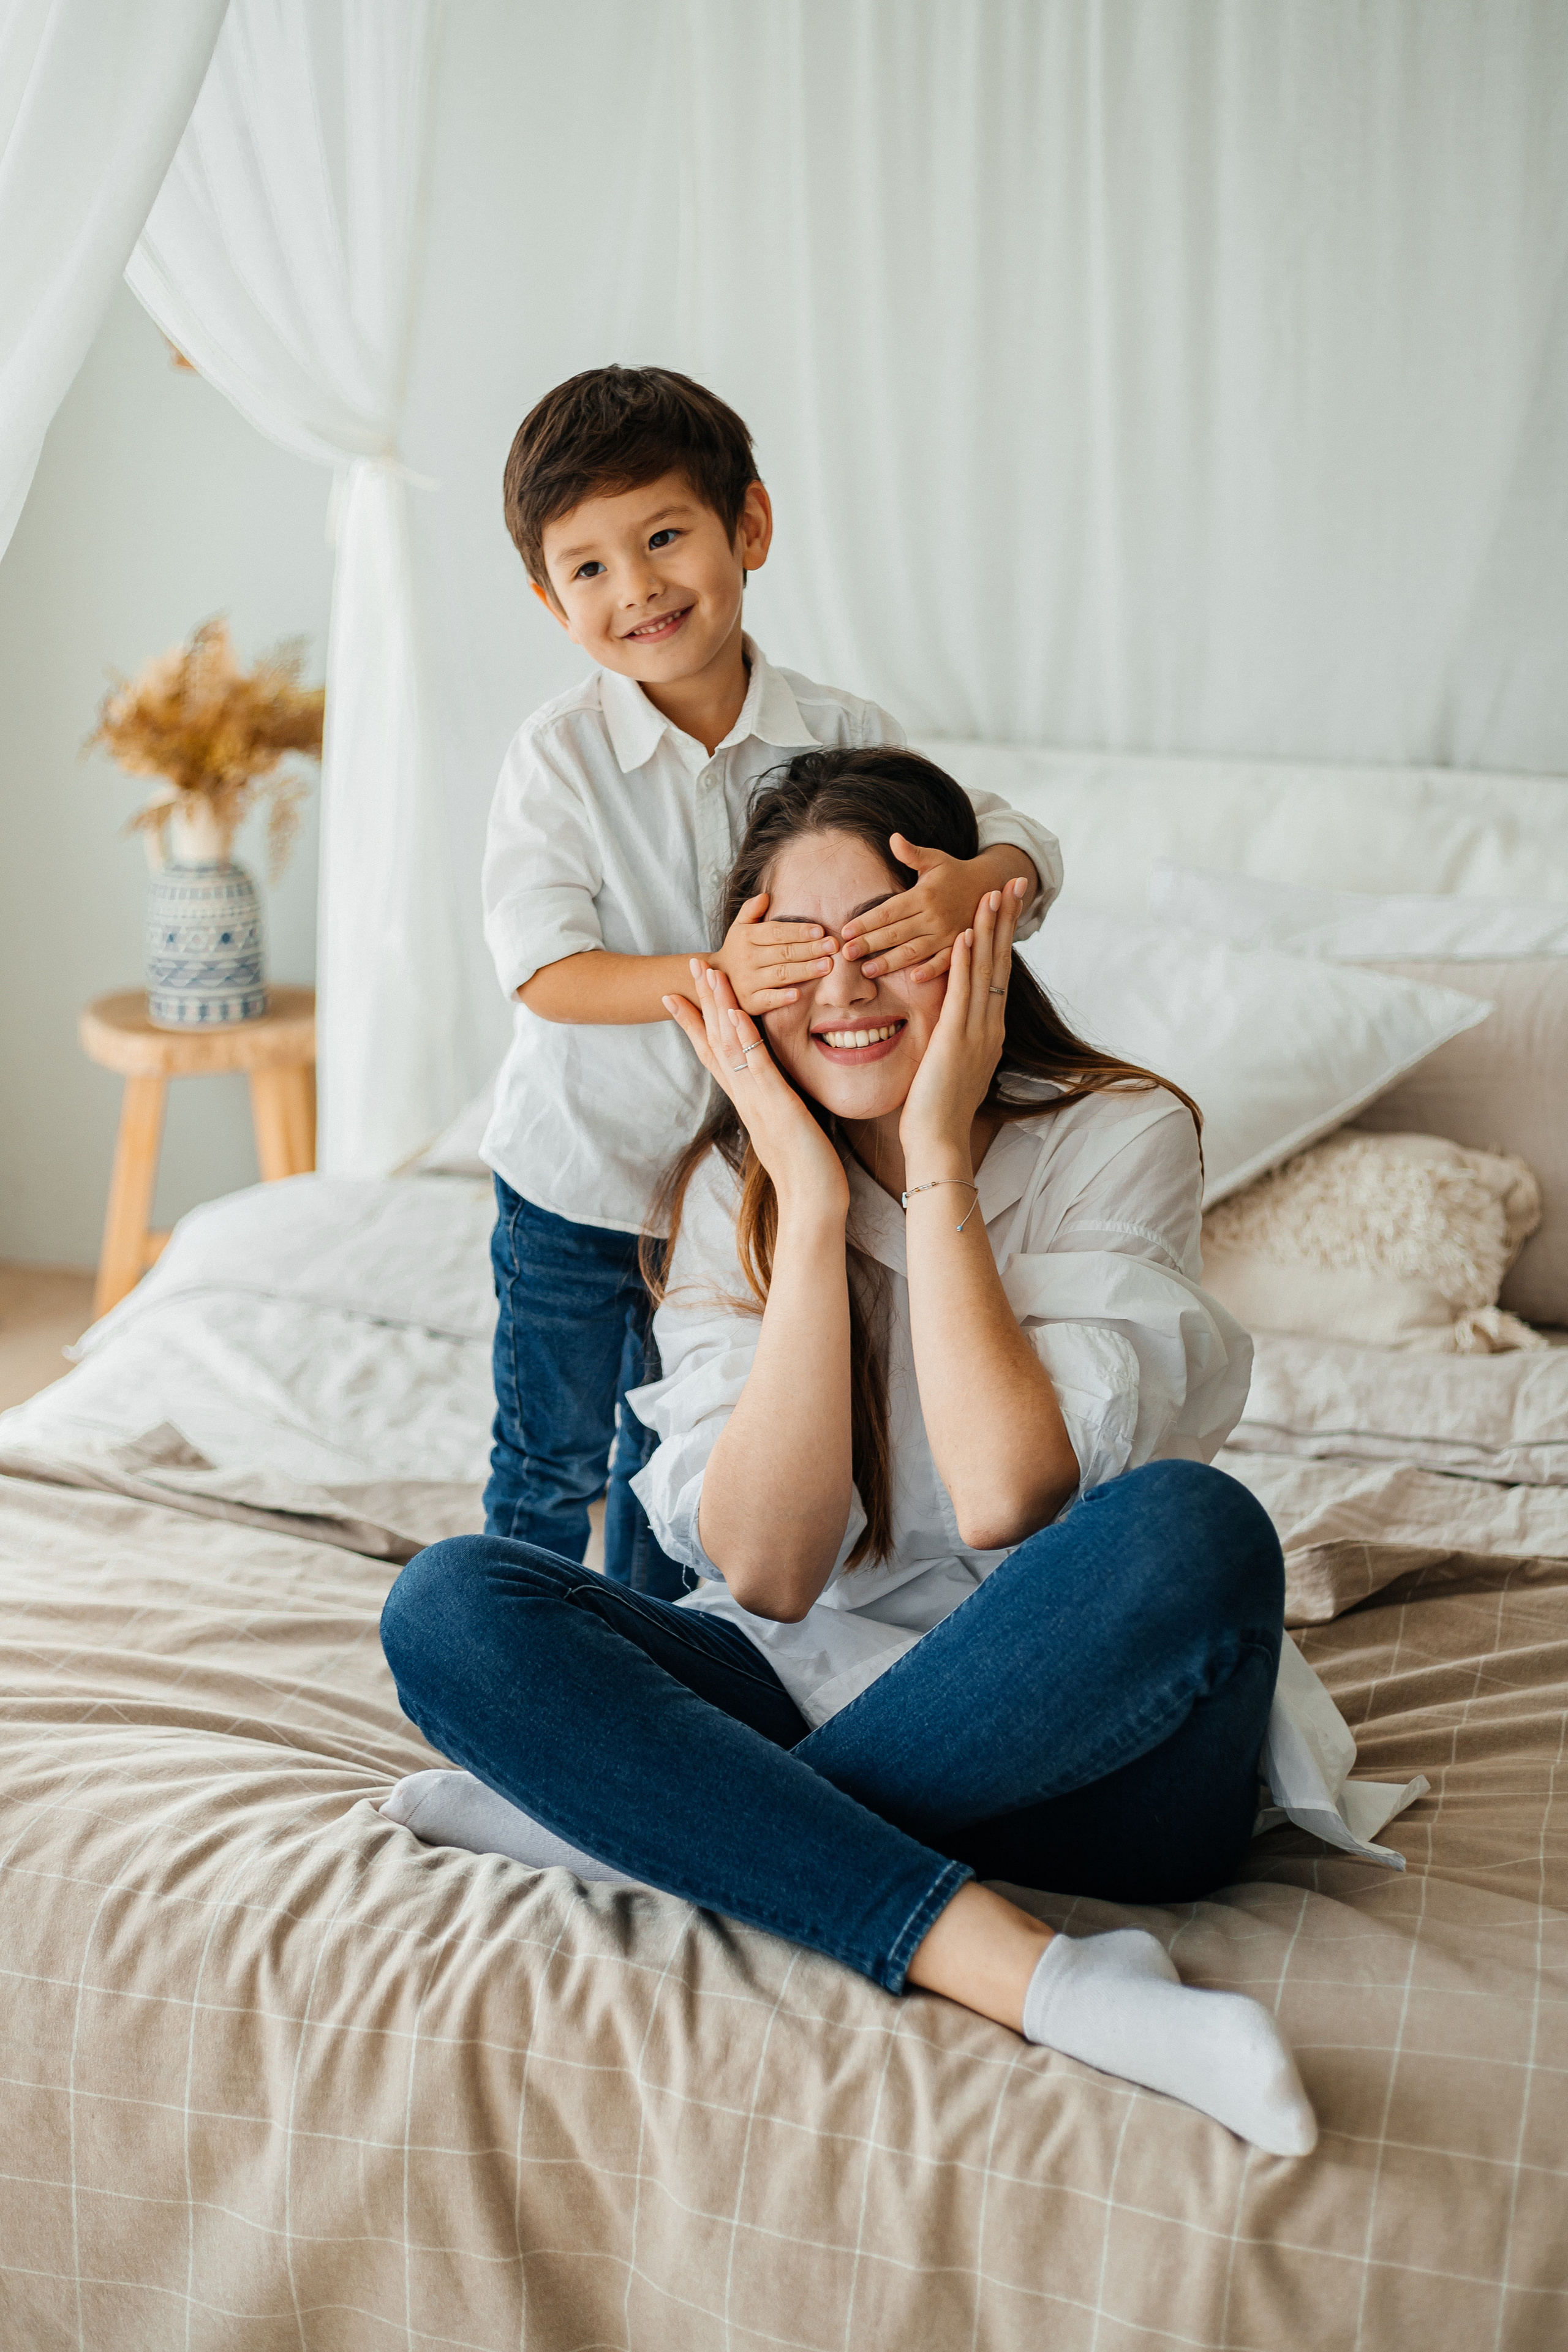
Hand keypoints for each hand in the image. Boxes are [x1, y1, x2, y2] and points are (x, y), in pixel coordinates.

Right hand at [663, 962, 849, 1217]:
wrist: (810, 1202)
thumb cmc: (806, 1169)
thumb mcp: (786, 1127)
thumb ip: (775, 1104)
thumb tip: (772, 1093)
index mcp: (747, 1099)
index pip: (715, 1053)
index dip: (695, 1023)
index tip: (677, 996)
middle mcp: (745, 1096)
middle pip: (714, 1040)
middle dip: (702, 1001)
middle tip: (690, 964)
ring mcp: (757, 1099)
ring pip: (729, 1046)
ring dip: (718, 1006)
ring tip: (708, 972)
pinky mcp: (776, 1105)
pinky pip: (756, 1066)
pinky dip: (743, 1038)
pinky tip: (735, 1013)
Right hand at [711, 891, 840, 1014]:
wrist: (717, 978)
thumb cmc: (737, 950)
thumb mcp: (739, 927)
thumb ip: (750, 910)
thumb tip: (765, 896)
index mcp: (746, 937)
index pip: (776, 932)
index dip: (799, 931)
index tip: (820, 931)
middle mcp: (746, 958)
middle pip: (784, 952)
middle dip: (810, 949)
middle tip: (833, 946)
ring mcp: (748, 981)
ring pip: (781, 974)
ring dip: (805, 970)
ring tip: (827, 965)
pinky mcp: (750, 1002)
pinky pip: (768, 1000)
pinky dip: (782, 998)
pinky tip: (798, 994)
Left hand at [841, 838, 1030, 982]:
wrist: (989, 885)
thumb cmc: (954, 873)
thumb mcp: (934, 859)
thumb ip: (912, 853)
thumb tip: (893, 838)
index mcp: (924, 895)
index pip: (888, 912)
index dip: (865, 922)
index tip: (845, 931)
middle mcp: (934, 916)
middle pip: (896, 933)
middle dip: (869, 944)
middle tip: (845, 954)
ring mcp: (947, 933)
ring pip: (914, 951)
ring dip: (890, 962)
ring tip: (867, 970)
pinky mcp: (958, 945)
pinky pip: (945, 961)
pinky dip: (932, 970)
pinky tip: (914, 978)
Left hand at [898, 878, 1026, 1162]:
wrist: (939, 1140)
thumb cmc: (938, 1109)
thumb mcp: (951, 1064)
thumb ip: (956, 1039)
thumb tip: (954, 1027)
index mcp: (989, 1031)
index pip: (997, 974)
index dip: (1002, 937)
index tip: (1005, 905)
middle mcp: (989, 1026)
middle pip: (999, 962)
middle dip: (1005, 921)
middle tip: (1013, 883)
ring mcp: (977, 1032)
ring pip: (985, 972)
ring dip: (987, 931)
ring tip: (991, 895)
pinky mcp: (956, 1039)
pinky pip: (961, 994)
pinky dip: (963, 964)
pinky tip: (964, 936)